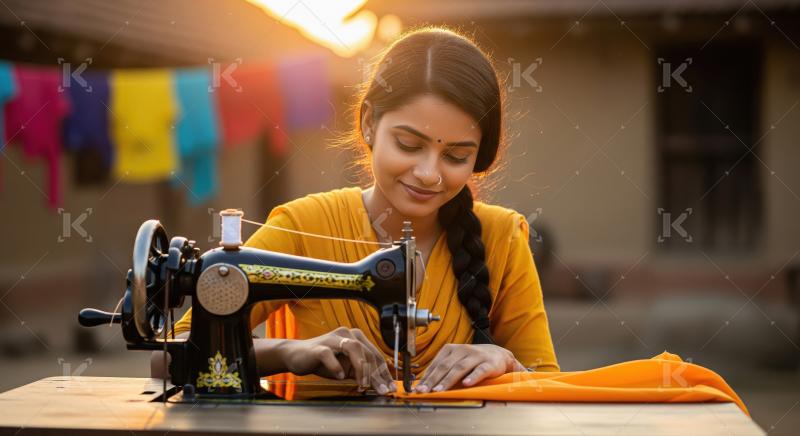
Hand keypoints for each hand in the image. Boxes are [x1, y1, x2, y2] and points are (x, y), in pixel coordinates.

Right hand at [280, 327, 396, 394]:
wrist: (296, 355)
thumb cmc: (323, 361)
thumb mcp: (346, 367)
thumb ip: (361, 372)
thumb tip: (379, 384)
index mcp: (356, 337)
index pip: (375, 354)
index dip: (384, 371)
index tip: (390, 386)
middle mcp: (346, 334)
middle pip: (367, 352)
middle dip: (376, 373)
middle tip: (380, 390)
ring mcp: (333, 339)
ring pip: (354, 349)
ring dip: (361, 369)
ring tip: (363, 385)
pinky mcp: (319, 347)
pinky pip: (330, 355)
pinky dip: (336, 366)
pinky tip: (340, 377)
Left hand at [412, 344, 525, 392]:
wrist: (499, 355)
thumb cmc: (473, 360)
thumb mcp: (456, 361)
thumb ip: (443, 370)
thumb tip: (424, 384)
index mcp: (451, 349)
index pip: (436, 364)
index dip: (426, 377)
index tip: (418, 388)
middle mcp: (462, 350)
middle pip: (445, 366)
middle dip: (433, 380)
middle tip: (424, 391)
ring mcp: (476, 356)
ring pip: (460, 368)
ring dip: (448, 380)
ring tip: (439, 390)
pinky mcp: (489, 363)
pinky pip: (480, 370)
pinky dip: (472, 377)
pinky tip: (466, 384)